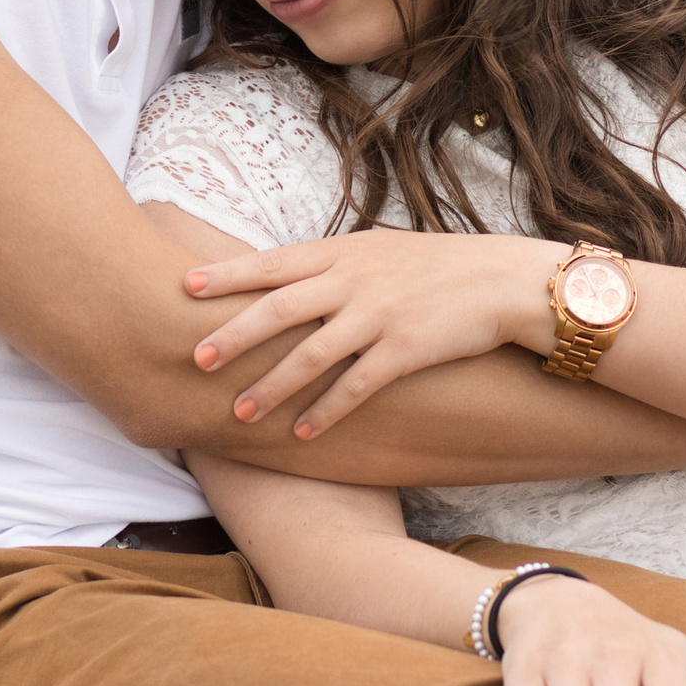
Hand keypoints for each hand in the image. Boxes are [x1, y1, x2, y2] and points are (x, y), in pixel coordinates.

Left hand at [184, 229, 564, 437]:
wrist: (501, 279)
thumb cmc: (435, 267)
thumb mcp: (378, 252)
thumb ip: (332, 266)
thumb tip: (283, 280)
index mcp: (343, 252)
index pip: (273, 262)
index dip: (228, 274)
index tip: (184, 285)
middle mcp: (355, 280)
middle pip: (281, 307)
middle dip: (235, 334)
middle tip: (195, 358)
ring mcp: (379, 315)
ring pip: (312, 353)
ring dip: (272, 384)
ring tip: (238, 412)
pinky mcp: (406, 349)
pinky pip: (356, 386)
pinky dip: (325, 410)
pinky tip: (301, 434)